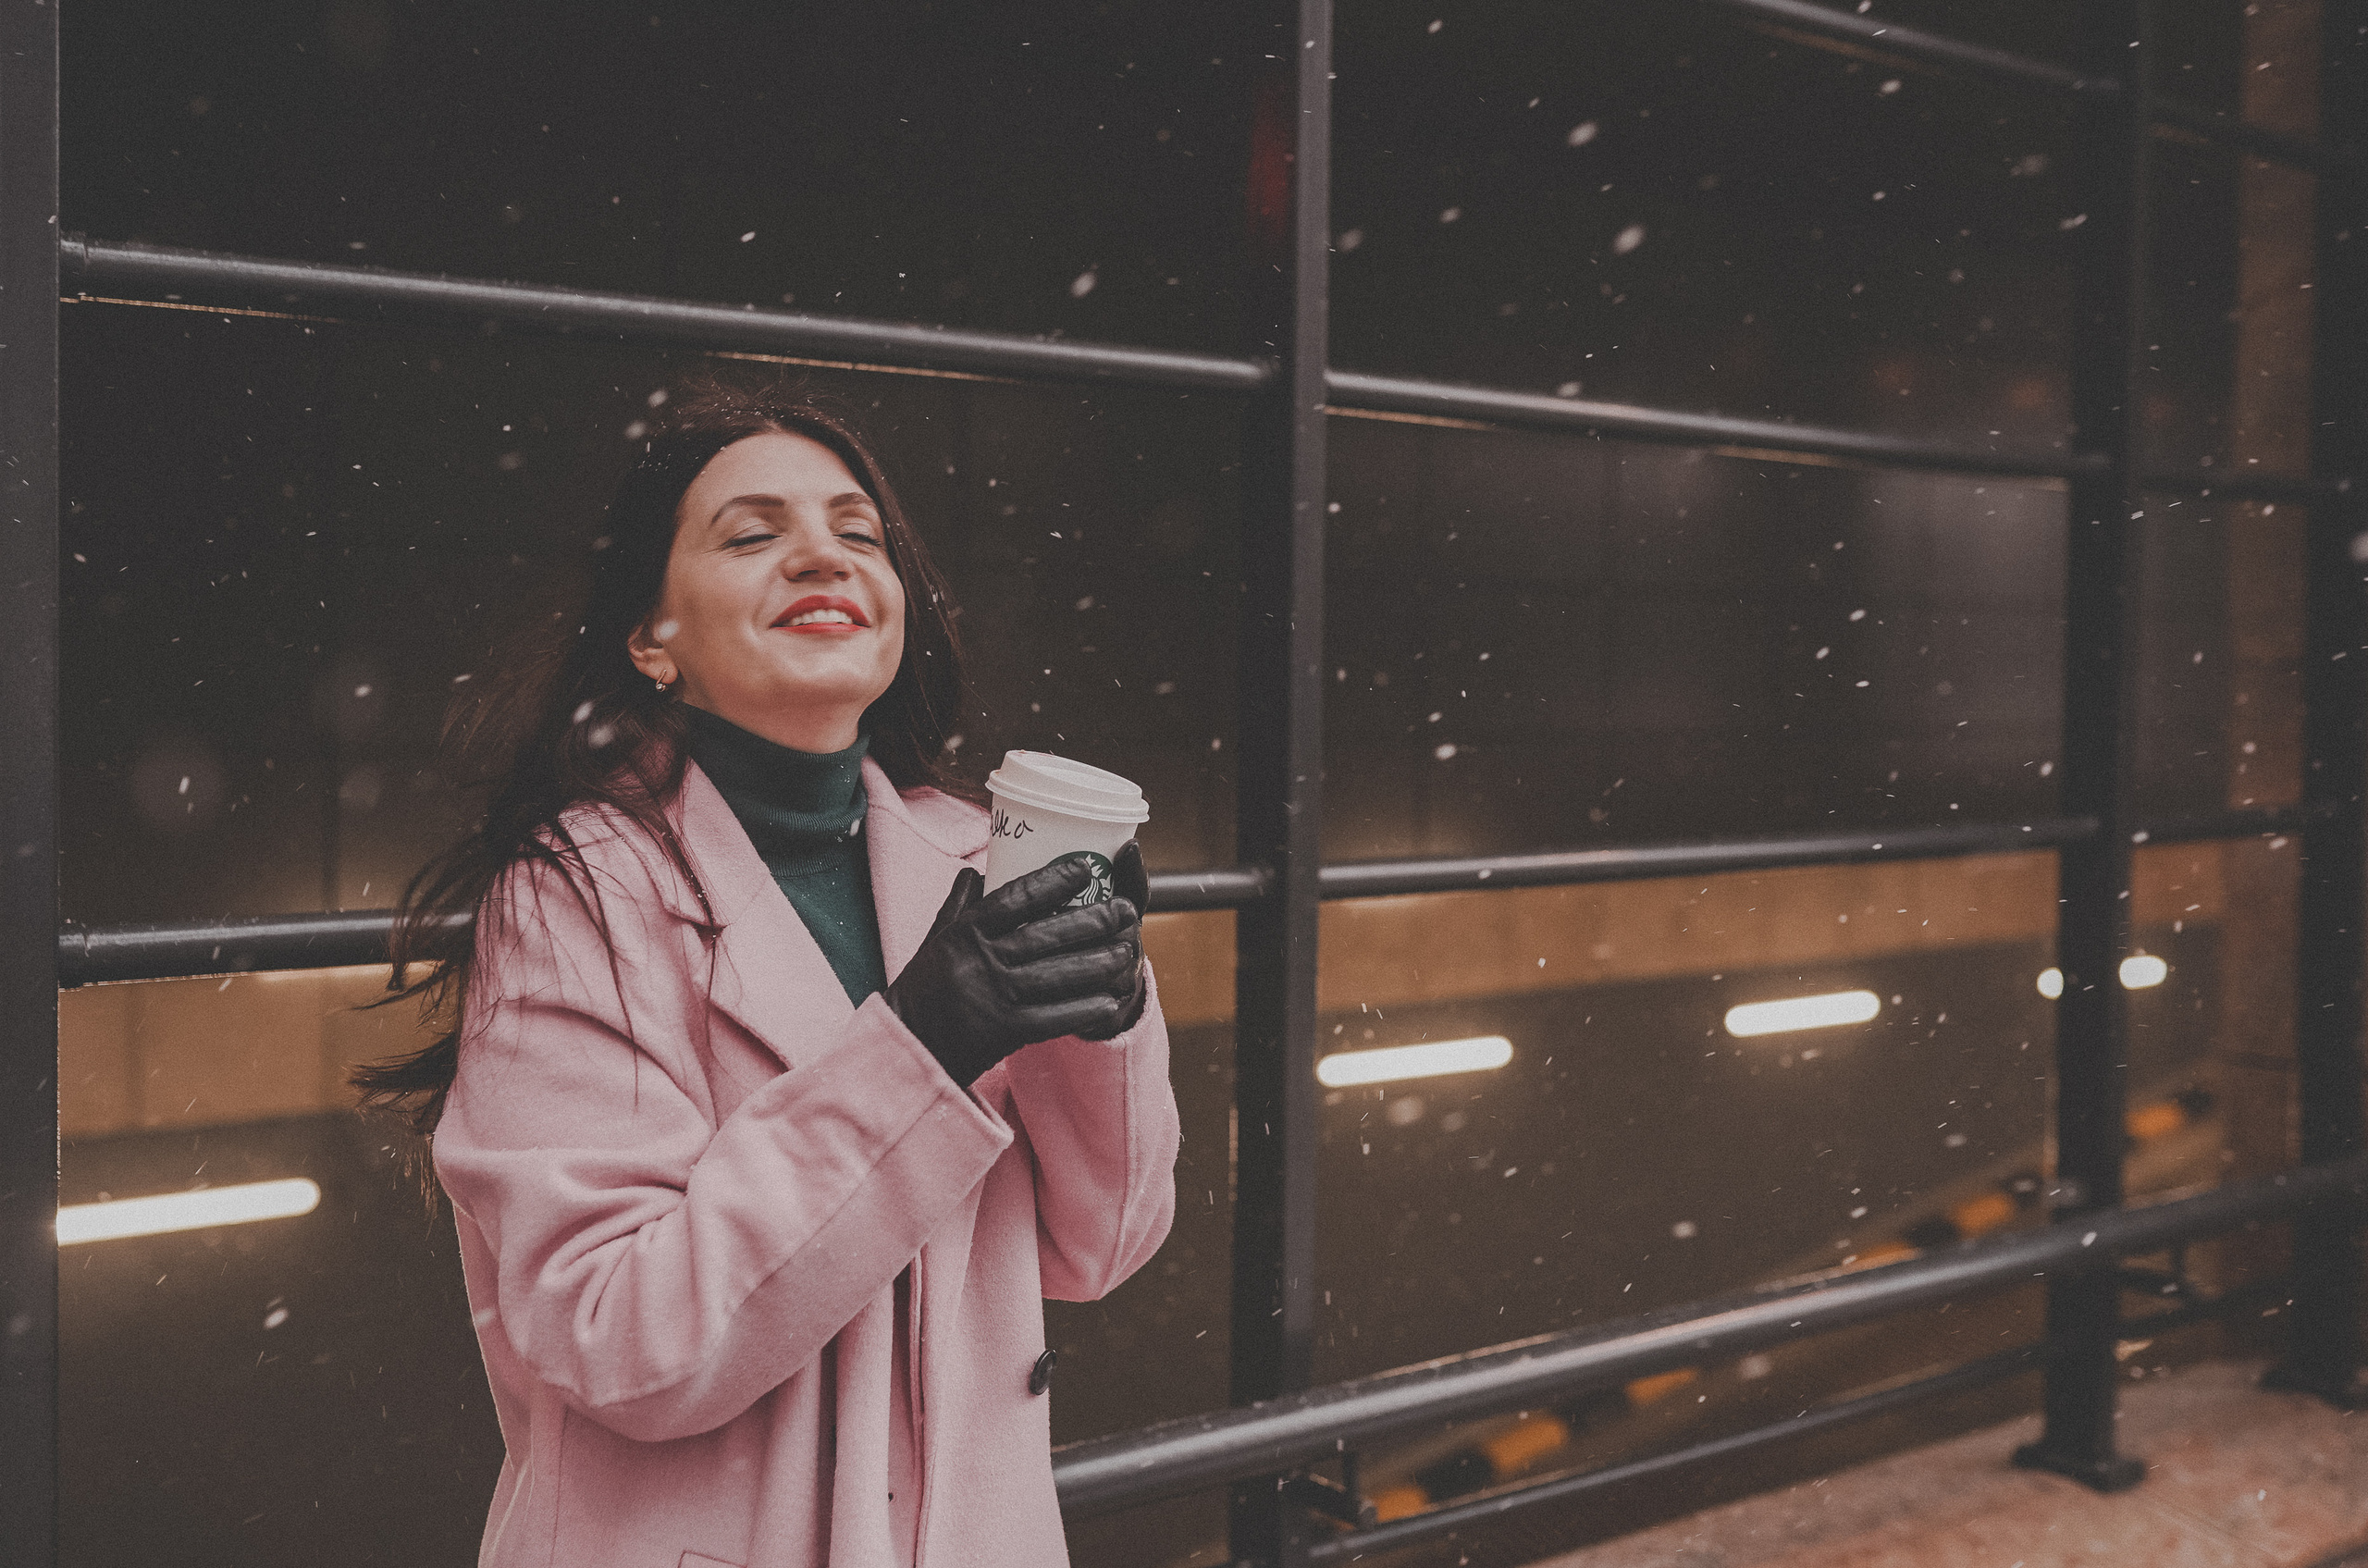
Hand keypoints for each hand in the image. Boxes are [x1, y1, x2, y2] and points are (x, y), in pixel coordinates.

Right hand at [884, 843, 1149, 1086]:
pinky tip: (1109, 1001)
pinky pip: (1054, 1017)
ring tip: (1126, 952)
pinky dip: (1084, 1009)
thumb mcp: (934, 939)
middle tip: (1124, 911)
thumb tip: (977, 869)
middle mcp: (982, 960)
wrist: (908, 1045)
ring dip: (1098, 963)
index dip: (1053, 881)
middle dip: (1092, 921)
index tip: (1084, 869)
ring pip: (1058, 975)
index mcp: (965, 932)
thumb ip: (959, 904)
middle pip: (1047, 935)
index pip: (1015, 898)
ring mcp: (996, 996)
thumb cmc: (923, 988)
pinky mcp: (1006, 1031)